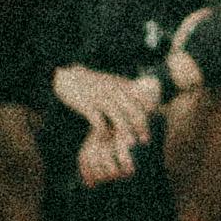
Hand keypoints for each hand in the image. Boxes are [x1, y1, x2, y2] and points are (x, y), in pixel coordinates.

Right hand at [51, 62, 162, 187]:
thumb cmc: (91, 83)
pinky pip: (99, 122)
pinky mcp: (88, 106)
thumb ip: (125, 89)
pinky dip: (103, 132)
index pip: (141, 99)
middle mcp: (114, 91)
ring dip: (125, 132)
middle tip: (145, 140)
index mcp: (121, 86)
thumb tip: (143, 99)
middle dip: (141, 126)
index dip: (149, 113)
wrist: (67, 77)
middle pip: (133, 111)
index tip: (153, 124)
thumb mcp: (111, 81)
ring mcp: (101, 98)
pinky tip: (103, 139)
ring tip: (130, 143)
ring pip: (118, 118)